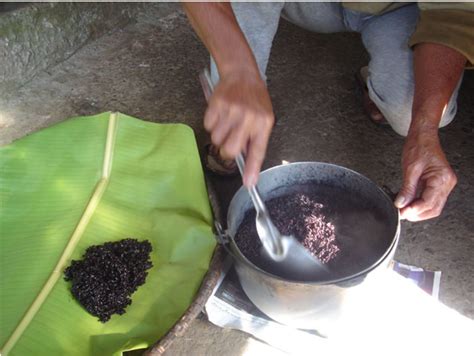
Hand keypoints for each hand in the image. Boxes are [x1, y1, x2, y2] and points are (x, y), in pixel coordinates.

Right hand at [204, 71, 273, 186]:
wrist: (242, 74)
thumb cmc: (254, 100)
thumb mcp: (263, 119)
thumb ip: (255, 140)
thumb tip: (248, 168)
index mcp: (263, 123)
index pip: (257, 151)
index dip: (252, 169)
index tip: (249, 184)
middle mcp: (248, 118)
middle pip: (230, 150)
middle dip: (227, 150)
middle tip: (230, 141)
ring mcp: (232, 111)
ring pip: (216, 139)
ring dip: (219, 135)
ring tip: (227, 122)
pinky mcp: (217, 104)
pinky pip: (208, 126)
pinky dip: (211, 123)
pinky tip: (220, 114)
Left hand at [395, 132, 456, 220]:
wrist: (423, 136)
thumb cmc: (419, 146)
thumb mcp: (410, 169)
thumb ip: (407, 189)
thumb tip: (401, 204)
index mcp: (442, 178)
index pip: (429, 202)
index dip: (414, 210)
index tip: (402, 212)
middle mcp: (447, 183)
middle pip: (433, 208)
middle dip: (417, 213)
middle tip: (401, 213)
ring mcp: (445, 184)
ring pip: (433, 206)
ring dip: (418, 210)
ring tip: (404, 209)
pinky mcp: (439, 184)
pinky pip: (431, 199)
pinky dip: (420, 203)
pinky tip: (409, 203)